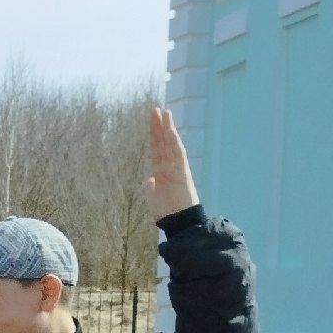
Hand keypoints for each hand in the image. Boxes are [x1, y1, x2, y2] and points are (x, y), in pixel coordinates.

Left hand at [145, 105, 199, 222]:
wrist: (177, 222)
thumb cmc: (166, 211)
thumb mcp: (153, 196)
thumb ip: (151, 186)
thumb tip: (150, 180)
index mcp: (162, 171)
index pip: (157, 149)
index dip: (154, 135)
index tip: (152, 121)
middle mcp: (170, 166)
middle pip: (163, 142)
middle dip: (159, 126)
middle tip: (156, 110)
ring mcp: (176, 168)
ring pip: (171, 144)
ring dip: (167, 128)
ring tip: (164, 113)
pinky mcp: (182, 172)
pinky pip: (178, 154)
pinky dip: (174, 142)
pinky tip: (170, 130)